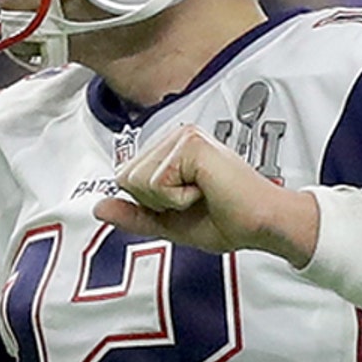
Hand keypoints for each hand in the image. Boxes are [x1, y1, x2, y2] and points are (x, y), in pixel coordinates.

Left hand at [94, 123, 317, 264]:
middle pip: (125, 178)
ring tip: (201, 194)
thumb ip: (134, 214)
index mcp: (170, 151)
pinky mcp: (191, 144)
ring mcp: (183, 136)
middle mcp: (175, 137)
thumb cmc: (229, 220)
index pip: (126, 179)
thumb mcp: (169, 223)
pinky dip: (179, 198)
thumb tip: (98, 207)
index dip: (150, 203)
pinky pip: (156, 182)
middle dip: (155, 202)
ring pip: (137, 180)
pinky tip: (206, 190)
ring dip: (168, 200)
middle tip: (194, 199)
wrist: (263, 224)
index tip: (185, 203)